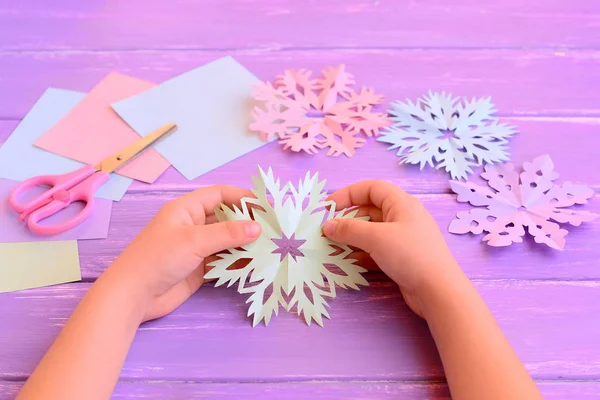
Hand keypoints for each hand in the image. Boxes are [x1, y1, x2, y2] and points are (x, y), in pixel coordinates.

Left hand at [109, 185, 261, 321]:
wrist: (133, 296)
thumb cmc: (158, 258)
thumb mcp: (194, 240)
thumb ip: (227, 234)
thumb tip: (258, 228)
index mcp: (187, 209)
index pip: (220, 195)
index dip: (243, 197)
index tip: (268, 205)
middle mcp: (193, 225)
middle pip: (226, 218)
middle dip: (249, 222)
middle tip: (275, 228)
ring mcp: (196, 248)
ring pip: (227, 240)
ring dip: (246, 244)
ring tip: (271, 247)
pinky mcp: (199, 268)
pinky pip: (224, 260)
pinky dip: (239, 261)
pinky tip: (256, 264)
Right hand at [322, 180, 462, 317]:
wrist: (438, 291)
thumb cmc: (409, 255)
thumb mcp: (376, 238)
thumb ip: (349, 229)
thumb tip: (327, 226)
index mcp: (401, 203)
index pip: (371, 188)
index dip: (348, 194)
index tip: (328, 206)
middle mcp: (403, 217)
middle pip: (370, 210)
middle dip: (348, 218)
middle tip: (328, 230)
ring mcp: (404, 238)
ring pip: (372, 231)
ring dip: (353, 237)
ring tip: (333, 246)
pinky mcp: (402, 257)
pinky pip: (377, 249)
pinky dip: (362, 252)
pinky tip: (350, 261)